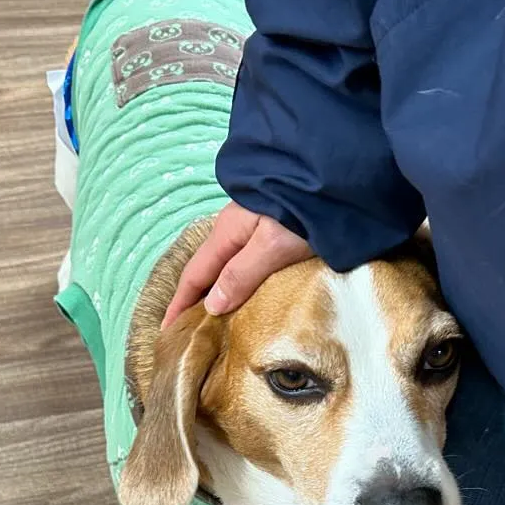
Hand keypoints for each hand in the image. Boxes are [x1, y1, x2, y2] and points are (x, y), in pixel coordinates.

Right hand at [163, 202, 312, 325]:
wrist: (336, 172)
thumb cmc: (305, 208)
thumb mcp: (273, 245)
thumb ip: (242, 274)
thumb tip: (211, 306)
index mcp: (227, 233)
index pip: (195, 276)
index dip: (179, 305)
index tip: (168, 332)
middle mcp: (234, 229)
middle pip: (208, 270)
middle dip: (195, 300)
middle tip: (190, 332)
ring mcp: (253, 227)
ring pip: (227, 265)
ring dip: (218, 291)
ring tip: (217, 320)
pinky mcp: (274, 228)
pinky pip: (245, 262)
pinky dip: (238, 281)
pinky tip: (247, 294)